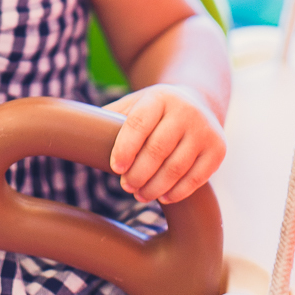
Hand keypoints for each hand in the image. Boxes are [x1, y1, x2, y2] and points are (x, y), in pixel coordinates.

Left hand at [104, 84, 225, 203]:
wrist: (198, 102)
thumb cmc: (155, 110)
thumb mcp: (134, 104)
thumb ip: (109, 118)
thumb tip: (75, 133)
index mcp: (159, 97)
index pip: (138, 124)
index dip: (124, 148)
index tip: (114, 167)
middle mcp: (185, 110)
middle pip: (157, 150)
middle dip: (138, 173)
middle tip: (125, 186)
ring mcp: (205, 129)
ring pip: (176, 167)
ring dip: (155, 187)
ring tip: (140, 194)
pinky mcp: (219, 149)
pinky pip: (197, 178)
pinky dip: (178, 192)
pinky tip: (163, 197)